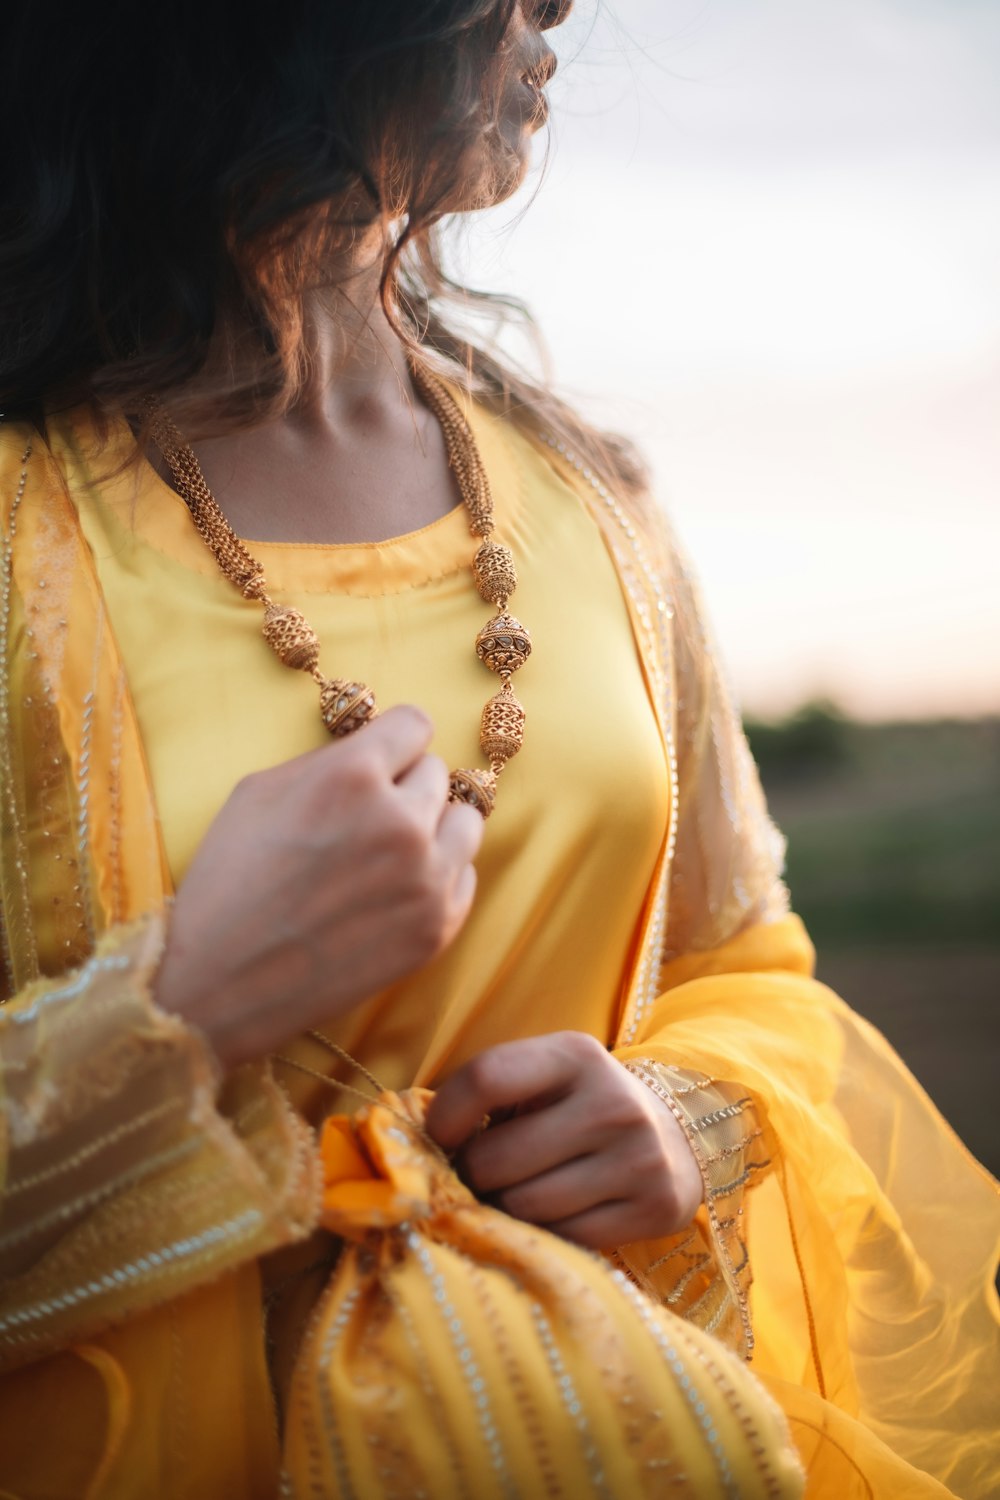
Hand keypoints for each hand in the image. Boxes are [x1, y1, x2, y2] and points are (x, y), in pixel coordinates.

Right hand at [155, 706, 482, 1069]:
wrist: (220, 982)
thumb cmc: (228, 881)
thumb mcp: (259, 792)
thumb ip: (330, 761)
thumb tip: (376, 751)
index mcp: (353, 775)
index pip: (415, 725)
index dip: (393, 743)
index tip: (380, 762)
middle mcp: (401, 820)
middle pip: (437, 774)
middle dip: (405, 788)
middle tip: (365, 820)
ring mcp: (426, 877)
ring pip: (465, 823)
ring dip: (434, 829)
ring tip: (389, 854)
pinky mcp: (437, 927)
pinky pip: (465, 877)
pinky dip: (438, 878)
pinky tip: (393, 893)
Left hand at [426, 1032, 703, 1248]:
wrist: (671, 1136)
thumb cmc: (576, 1106)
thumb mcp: (541, 1077)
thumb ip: (487, 1095)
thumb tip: (417, 1152)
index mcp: (575, 1054)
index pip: (487, 1078)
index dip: (446, 1116)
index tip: (438, 1138)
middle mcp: (613, 1102)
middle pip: (497, 1159)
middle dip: (473, 1175)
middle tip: (478, 1176)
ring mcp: (639, 1158)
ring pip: (525, 1207)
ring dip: (504, 1210)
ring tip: (513, 1194)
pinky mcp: (654, 1208)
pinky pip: (564, 1240)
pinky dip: (544, 1235)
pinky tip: (551, 1214)